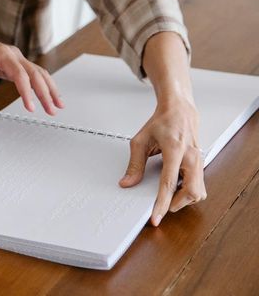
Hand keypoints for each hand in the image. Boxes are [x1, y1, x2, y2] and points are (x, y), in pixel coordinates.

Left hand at [0, 28, 62, 114]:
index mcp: (2, 53)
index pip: (20, 74)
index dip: (27, 92)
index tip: (31, 107)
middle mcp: (12, 53)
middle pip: (35, 73)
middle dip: (45, 92)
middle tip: (52, 110)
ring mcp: (14, 57)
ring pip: (38, 72)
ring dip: (49, 88)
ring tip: (58, 105)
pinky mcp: (13, 63)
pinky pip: (32, 73)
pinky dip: (42, 84)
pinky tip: (48, 95)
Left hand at [120, 97, 205, 225]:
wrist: (179, 111)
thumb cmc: (161, 123)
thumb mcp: (140, 140)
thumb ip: (134, 163)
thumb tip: (127, 183)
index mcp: (174, 149)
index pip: (168, 183)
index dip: (162, 203)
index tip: (156, 217)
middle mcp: (191, 157)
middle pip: (191, 192)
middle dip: (177, 204)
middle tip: (161, 205)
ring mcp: (199, 161)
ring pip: (199, 192)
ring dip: (184, 199)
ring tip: (168, 194)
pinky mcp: (202, 164)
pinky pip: (200, 185)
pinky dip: (189, 191)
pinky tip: (176, 185)